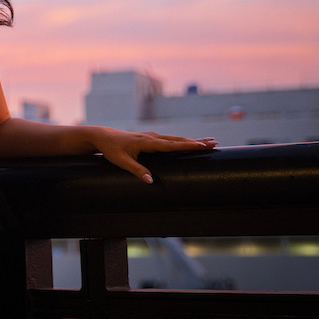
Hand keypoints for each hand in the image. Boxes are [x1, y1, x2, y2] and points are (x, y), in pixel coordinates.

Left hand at [88, 127, 216, 183]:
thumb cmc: (112, 149)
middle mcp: (152, 137)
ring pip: (176, 139)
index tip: (202, 146)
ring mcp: (153, 137)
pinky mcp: (152, 139)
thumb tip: (150, 181)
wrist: (104, 137)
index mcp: (147, 142)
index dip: (187, 146)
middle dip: (197, 142)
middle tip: (215, 143)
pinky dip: (184, 141)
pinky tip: (192, 142)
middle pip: (178, 140)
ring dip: (193, 140)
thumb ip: (136, 170)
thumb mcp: (121, 161)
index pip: (170, 145)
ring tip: (210, 142)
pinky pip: (171, 140)